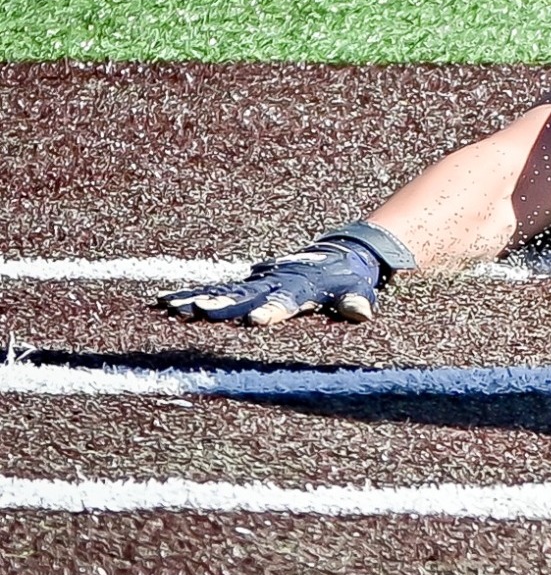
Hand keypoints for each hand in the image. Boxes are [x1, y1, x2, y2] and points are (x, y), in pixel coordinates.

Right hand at [156, 240, 384, 325]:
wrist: (339, 253)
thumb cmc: (348, 279)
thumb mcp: (357, 290)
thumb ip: (355, 302)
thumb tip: (362, 312)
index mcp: (300, 287)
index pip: (285, 302)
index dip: (272, 310)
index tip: (256, 320)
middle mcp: (273, 282)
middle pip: (245, 296)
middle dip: (222, 304)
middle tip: (198, 311)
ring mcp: (257, 281)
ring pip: (223, 291)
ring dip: (197, 299)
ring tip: (169, 308)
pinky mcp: (246, 283)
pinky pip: (215, 289)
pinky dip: (191, 294)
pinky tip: (165, 303)